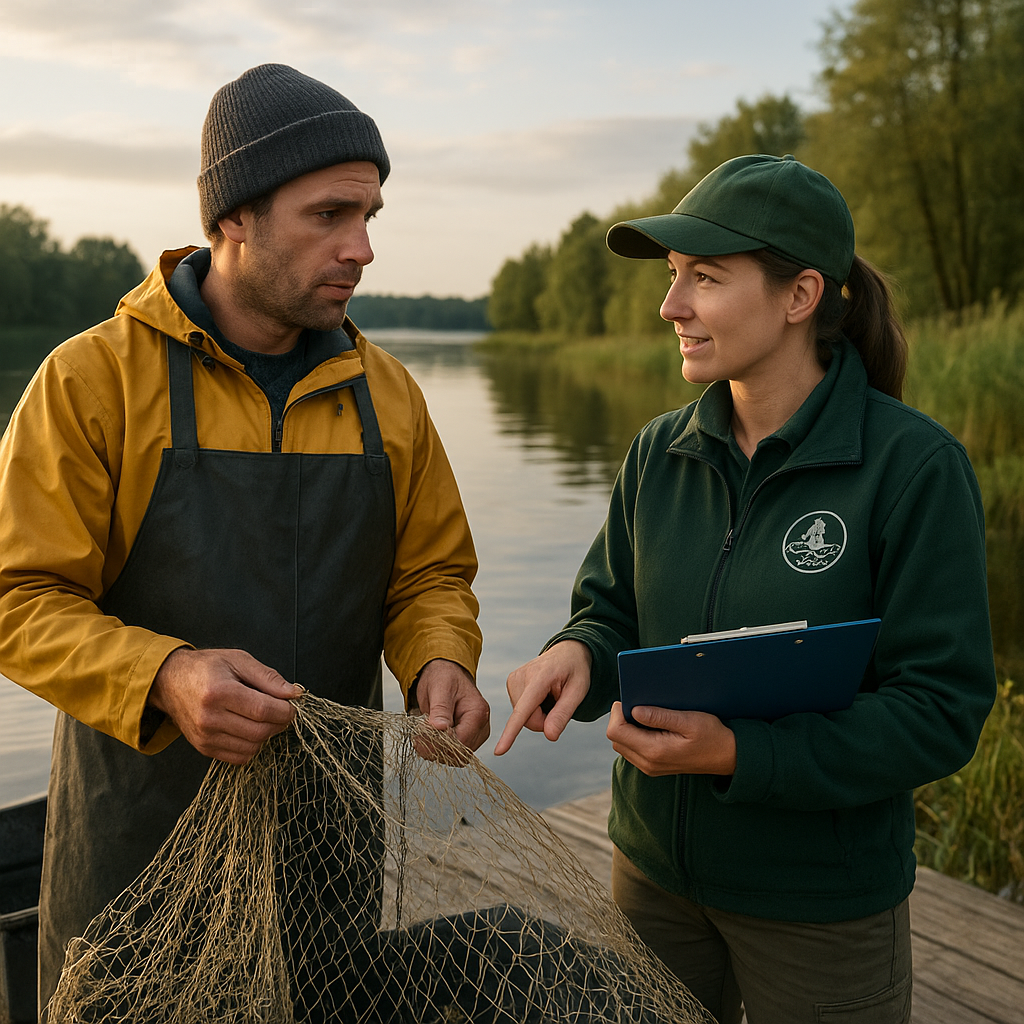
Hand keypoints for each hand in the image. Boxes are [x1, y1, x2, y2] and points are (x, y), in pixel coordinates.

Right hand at [147, 648, 302, 763]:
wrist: (169, 682)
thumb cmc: (206, 668)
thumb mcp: (238, 660)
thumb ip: (267, 677)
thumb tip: (293, 693)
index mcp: (219, 692)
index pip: (263, 710)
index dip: (285, 711)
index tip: (292, 705)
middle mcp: (209, 718)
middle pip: (260, 731)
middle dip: (279, 723)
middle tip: (282, 711)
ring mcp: (205, 736)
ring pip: (252, 747)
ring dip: (266, 735)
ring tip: (263, 717)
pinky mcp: (204, 748)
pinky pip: (239, 757)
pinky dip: (252, 745)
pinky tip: (249, 728)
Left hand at [412, 658, 489, 761]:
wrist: (446, 673)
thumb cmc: (443, 677)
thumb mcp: (439, 688)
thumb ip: (440, 709)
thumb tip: (440, 728)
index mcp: (478, 712)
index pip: (461, 742)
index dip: (438, 744)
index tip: (419, 736)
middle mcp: (482, 725)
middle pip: (460, 753)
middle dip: (436, 748)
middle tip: (418, 737)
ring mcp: (477, 733)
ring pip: (457, 757)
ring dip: (436, 750)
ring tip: (424, 734)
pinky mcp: (470, 738)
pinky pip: (455, 754)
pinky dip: (440, 749)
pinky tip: (431, 737)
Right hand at [494, 640, 591, 754]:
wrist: (567, 652)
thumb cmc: (575, 671)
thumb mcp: (579, 691)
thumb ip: (563, 714)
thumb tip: (549, 736)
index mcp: (540, 677)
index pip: (523, 710)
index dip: (511, 733)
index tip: (499, 751)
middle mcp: (521, 676)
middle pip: (526, 720)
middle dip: (543, 720)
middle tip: (558, 703)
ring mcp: (513, 679)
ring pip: (522, 718)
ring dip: (538, 714)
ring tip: (550, 695)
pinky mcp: (510, 683)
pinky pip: (520, 711)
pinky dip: (532, 709)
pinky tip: (541, 694)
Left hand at [605, 702, 736, 776]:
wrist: (728, 757)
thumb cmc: (712, 736)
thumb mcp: (689, 721)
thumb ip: (660, 716)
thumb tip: (634, 710)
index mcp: (654, 751)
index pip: (616, 732)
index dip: (617, 713)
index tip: (629, 699)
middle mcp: (648, 763)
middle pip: (616, 739)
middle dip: (620, 719)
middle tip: (637, 704)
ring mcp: (650, 767)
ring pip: (622, 745)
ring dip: (626, 728)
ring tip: (644, 714)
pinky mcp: (653, 766)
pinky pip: (632, 750)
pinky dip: (634, 736)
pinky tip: (649, 725)